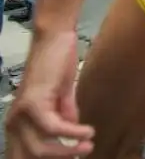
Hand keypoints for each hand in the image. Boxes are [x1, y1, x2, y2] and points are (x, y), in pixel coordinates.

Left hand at [5, 30, 93, 156]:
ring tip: (88, 145)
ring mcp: (21, 114)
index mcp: (18, 124)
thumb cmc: (56, 64)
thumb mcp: (61, 96)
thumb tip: (72, 134)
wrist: (54, 40)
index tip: (73, 158)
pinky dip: (73, 133)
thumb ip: (64, 115)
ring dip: (68, 150)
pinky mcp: (33, 104)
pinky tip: (88, 131)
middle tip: (83, 154)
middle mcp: (13, 123)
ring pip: (41, 149)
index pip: (23, 155)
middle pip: (30, 157)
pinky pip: (54, 129)